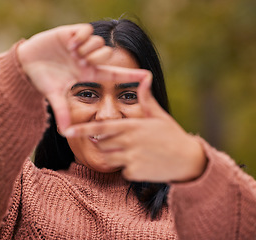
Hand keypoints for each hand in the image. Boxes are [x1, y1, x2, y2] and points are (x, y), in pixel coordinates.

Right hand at [18, 24, 147, 130]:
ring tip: (73, 53)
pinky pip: (86, 30)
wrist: (26, 64)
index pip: (113, 74)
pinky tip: (70, 44)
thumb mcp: (54, 96)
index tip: (147, 76)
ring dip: (88, 48)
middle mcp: (87, 59)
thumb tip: (65, 133)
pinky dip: (81, 37)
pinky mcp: (71, 33)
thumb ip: (62, 112)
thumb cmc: (42, 79)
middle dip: (98, 57)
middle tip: (82, 61)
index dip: (130, 75)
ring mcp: (80, 46)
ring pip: (99, 43)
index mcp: (88, 74)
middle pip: (107, 54)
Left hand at [65, 75, 206, 182]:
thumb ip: (146, 99)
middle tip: (123, 142)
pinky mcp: (134, 172)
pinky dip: (129, 168)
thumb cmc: (172, 135)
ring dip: (116, 156)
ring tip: (134, 151)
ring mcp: (131, 158)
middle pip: (103, 144)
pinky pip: (122, 171)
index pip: (101, 128)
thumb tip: (145, 77)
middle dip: (107, 143)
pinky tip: (144, 163)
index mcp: (132, 126)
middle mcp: (129, 142)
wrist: (188, 160)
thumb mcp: (159, 116)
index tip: (66, 131)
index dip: (82, 130)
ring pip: (109, 158)